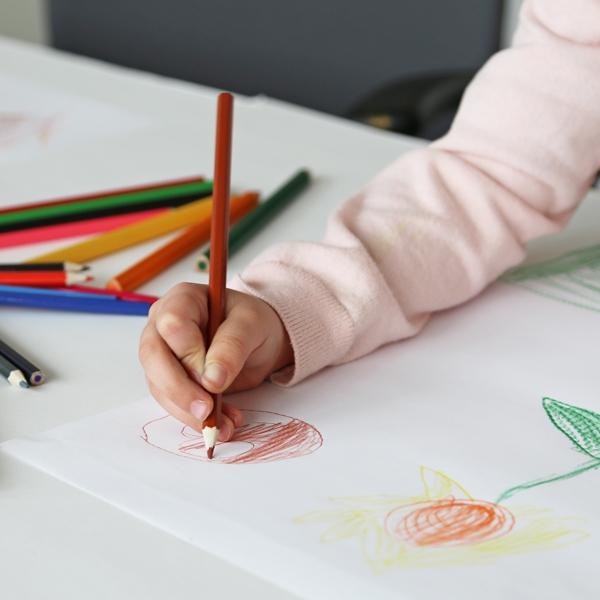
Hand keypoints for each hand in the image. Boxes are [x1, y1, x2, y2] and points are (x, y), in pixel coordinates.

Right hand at [139, 283, 292, 440]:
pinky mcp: (168, 379)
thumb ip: (232, 346)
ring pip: (158, 384)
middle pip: (153, 356)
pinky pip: (171, 401)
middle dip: (179, 388)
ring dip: (188, 410)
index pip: (172, 325)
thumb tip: (211, 380)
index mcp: (183, 299)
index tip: (214, 378)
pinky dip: (194, 418)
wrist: (259, 341)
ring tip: (224, 424)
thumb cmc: (252, 323)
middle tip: (207, 411)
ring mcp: (162, 352)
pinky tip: (221, 424)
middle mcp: (163, 323)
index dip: (190, 355)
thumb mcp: (252, 325)